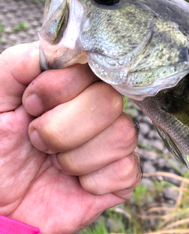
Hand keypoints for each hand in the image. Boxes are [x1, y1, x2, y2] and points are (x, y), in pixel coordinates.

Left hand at [0, 42, 140, 233]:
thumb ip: (17, 66)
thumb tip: (55, 49)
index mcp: (71, 86)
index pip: (91, 67)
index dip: (59, 88)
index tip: (29, 106)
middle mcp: (97, 110)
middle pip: (110, 101)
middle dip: (61, 128)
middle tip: (37, 141)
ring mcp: (112, 144)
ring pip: (123, 135)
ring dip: (75, 157)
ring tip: (54, 164)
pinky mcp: (120, 178)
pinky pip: (126, 170)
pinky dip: (93, 181)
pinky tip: (75, 184)